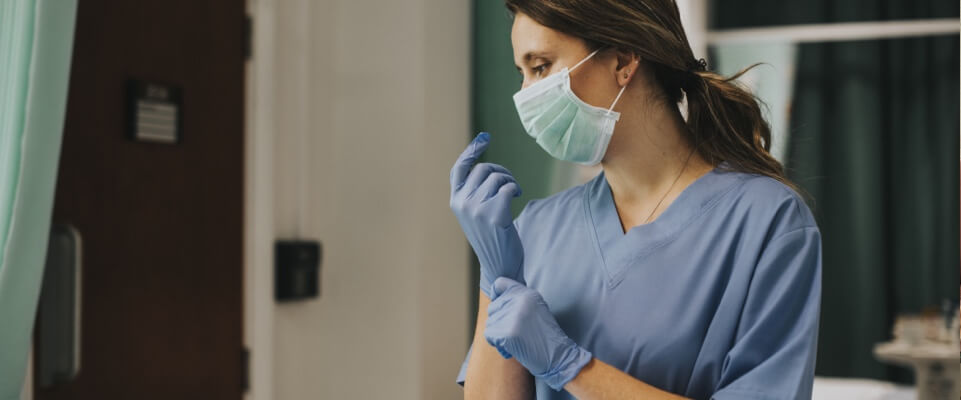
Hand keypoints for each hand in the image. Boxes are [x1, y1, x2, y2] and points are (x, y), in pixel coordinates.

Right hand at [449, 132, 524, 297]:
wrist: (500, 265)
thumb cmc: (492, 237)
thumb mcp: (475, 213)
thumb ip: (474, 193)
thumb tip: (487, 167)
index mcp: (455, 201)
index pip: (459, 169)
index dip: (471, 151)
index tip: (485, 138)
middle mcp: (462, 203)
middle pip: (483, 169)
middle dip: (501, 171)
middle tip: (510, 183)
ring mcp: (477, 209)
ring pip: (497, 177)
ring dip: (510, 181)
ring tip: (514, 192)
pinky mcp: (494, 214)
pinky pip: (508, 187)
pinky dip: (515, 189)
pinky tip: (517, 197)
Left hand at [485, 277, 592, 390]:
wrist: (558, 356)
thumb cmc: (545, 336)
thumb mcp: (536, 309)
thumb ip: (518, 301)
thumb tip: (494, 300)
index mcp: (527, 294)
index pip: (499, 283)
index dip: (496, 295)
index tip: (500, 308)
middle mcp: (520, 301)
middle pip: (492, 307)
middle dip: (498, 321)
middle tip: (515, 332)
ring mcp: (514, 316)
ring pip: (490, 323)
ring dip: (498, 335)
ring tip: (516, 341)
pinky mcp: (508, 333)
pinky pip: (490, 336)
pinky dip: (498, 345)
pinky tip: (512, 349)